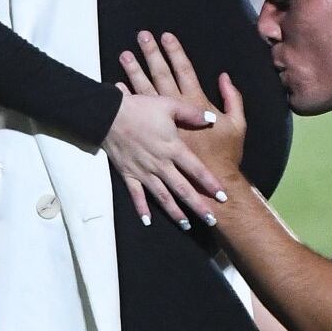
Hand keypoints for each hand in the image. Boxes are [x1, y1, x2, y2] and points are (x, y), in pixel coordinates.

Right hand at [102, 86, 227, 228]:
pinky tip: (147, 221)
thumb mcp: (168, 106)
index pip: (196, 170)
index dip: (210, 183)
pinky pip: (136, 195)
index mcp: (173, 148)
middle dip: (198, 206)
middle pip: (183, 189)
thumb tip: (212, 119)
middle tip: (211, 220)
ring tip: (186, 225)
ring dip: (175, 212)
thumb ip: (191, 113)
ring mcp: (144, 172)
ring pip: (162, 196)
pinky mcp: (128, 174)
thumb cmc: (140, 109)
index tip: (223, 196)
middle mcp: (160, 164)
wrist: (108, 115)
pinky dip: (141, 208)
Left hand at [120, 30, 247, 186]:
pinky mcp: (153, 134)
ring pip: (144, 93)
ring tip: (124, 55)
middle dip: (151, 55)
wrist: (212, 185)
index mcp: (195, 105)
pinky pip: (136, 115)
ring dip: (133, 73)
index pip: (183, 71)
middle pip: (160, 77)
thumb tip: (224, 78)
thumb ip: (232, 99)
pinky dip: (127, 100)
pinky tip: (116, 87)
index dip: (174, 52)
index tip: (165, 36)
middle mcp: (174, 111)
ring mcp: (160, 123)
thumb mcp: (237, 125)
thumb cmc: (225, 154)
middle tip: (141, 37)